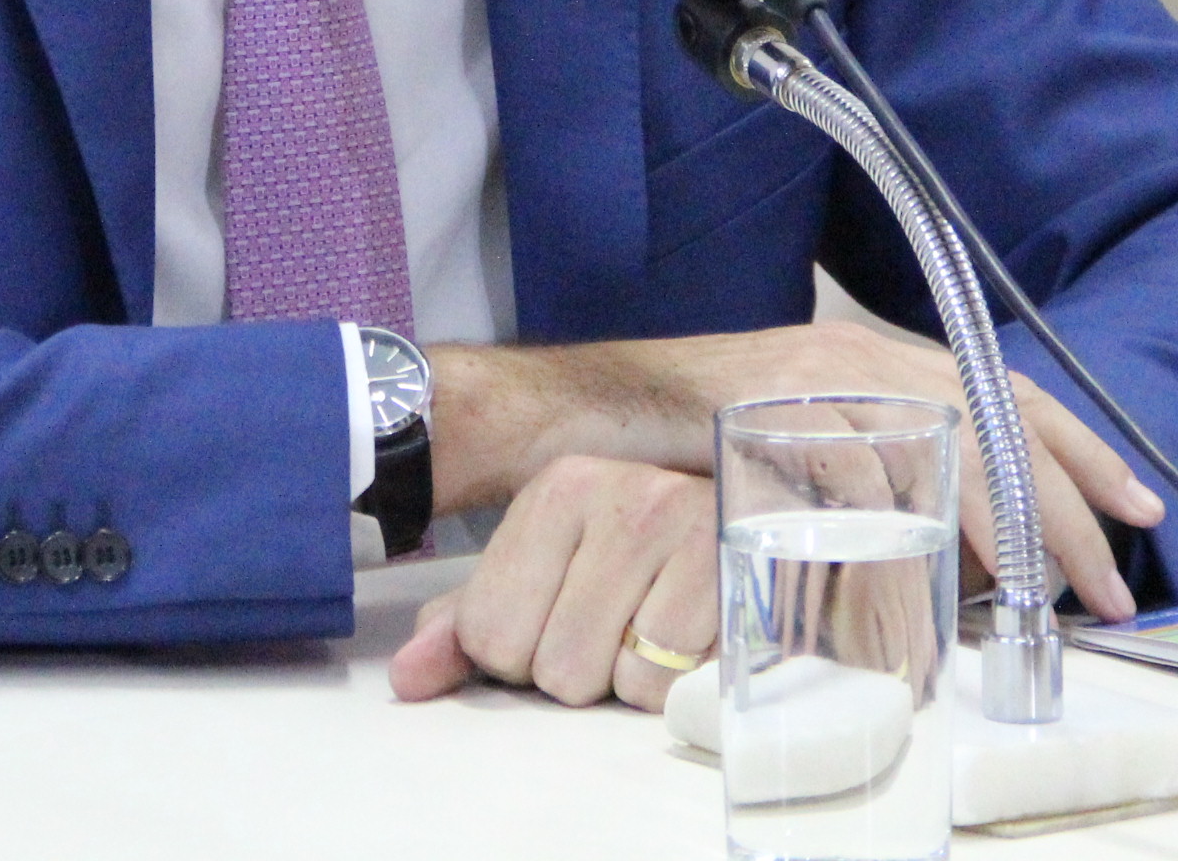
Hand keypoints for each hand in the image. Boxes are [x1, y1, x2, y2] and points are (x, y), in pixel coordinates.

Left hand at [389, 455, 714, 709]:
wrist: (770, 536)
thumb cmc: (647, 566)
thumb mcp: (550, 578)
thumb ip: (469, 625)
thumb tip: (407, 679)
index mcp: (557, 491)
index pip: (490, 634)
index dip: (522, 657)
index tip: (565, 621)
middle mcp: (619, 491)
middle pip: (554, 668)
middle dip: (586, 672)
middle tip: (625, 630)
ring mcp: (683, 523)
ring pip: (616, 681)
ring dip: (637, 683)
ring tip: (664, 632)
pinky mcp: (735, 572)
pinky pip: (673, 685)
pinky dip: (682, 684)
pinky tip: (699, 640)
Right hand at [429, 320, 1164, 622]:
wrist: (599, 404)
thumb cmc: (703, 428)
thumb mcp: (815, 433)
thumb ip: (888, 465)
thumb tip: (965, 542)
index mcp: (885, 354)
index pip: (1010, 393)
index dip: (1082, 452)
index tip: (1142, 508)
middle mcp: (866, 355)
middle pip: (997, 427)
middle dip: (1066, 513)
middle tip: (1109, 588)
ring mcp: (823, 381)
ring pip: (943, 459)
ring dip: (998, 541)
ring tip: (1036, 609)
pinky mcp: (779, 413)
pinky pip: (859, 484)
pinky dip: (896, 543)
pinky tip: (922, 593)